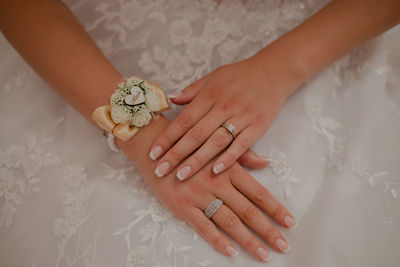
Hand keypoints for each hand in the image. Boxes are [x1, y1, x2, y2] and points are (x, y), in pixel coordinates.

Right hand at [119, 116, 295, 260]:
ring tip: (263, 254)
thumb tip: (267, 162)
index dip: (275, 208)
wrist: (156, 149)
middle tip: (284, 245)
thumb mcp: (217, 146)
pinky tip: (230, 251)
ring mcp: (199, 195)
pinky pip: (202, 226)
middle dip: (268, 230)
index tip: (290, 222)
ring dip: (248, 240)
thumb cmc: (189, 148)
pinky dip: (217, 240)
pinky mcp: (182, 206)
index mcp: (228, 168)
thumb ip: (243, 156)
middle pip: (248, 210)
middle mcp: (217, 183)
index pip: (258, 192)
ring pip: (228, 221)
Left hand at [149, 56, 298, 180]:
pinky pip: (241, 144)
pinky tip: (215, 171)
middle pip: (196, 134)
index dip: (168, 137)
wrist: (273, 71)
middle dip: (176, 154)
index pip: (184, 120)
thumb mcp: (214, 76)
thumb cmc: (240, 75)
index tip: (153, 153)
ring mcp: (242, 116)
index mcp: (210, 95)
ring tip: (181, 176)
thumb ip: (193, 91)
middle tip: (160, 171)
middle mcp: (224, 106)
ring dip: (197, 160)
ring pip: (216, 142)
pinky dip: (229, 158)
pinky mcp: (258, 126)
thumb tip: (172, 100)